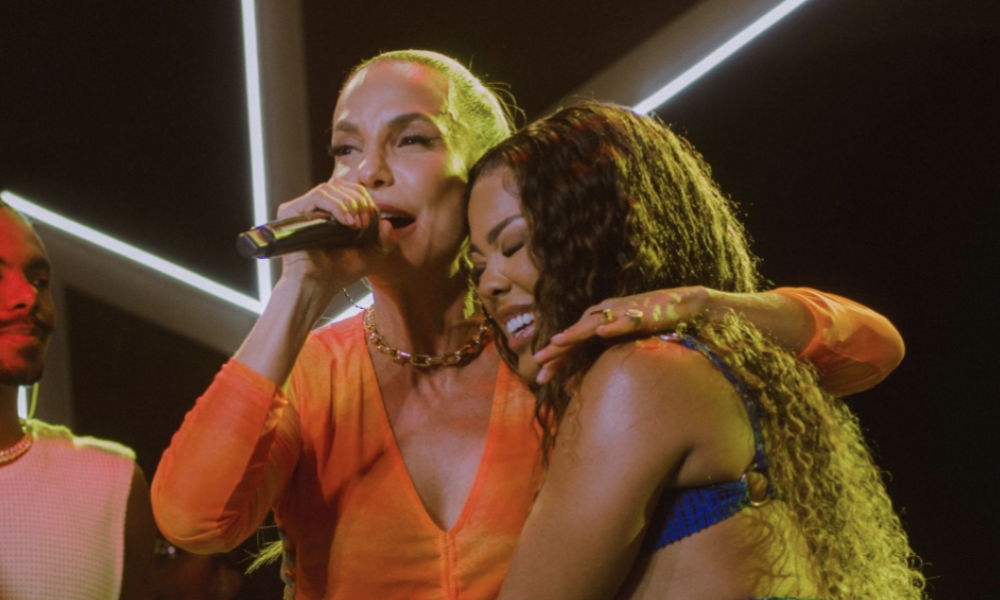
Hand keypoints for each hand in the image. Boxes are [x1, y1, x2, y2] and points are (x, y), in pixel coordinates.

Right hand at [274, 180, 396, 286]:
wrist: (318, 286)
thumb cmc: (340, 272)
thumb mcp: (371, 255)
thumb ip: (385, 240)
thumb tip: (387, 222)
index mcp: (332, 211)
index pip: (350, 190)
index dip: (365, 200)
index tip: (371, 220)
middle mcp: (315, 206)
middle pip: (341, 185)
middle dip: (359, 201)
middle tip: (364, 223)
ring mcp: (301, 208)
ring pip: (329, 188)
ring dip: (348, 203)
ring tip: (355, 224)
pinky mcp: (290, 211)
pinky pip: (317, 196)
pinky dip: (336, 206)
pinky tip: (346, 222)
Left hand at [533, 287, 713, 383]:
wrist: (683, 308)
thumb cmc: (649, 329)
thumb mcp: (619, 351)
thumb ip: (597, 365)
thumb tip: (571, 387)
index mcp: (598, 325)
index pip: (572, 345)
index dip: (556, 360)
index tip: (540, 378)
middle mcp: (605, 316)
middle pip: (575, 334)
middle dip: (557, 349)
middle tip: (538, 363)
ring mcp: (621, 312)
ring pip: (593, 324)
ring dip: (575, 332)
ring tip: (558, 342)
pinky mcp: (641, 313)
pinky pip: (625, 319)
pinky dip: (612, 324)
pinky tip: (601, 331)